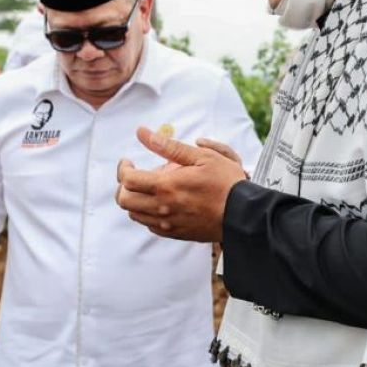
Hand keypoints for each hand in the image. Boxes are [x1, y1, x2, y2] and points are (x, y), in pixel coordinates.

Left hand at [115, 128, 246, 242]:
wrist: (243, 214)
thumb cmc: (226, 182)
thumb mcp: (201, 156)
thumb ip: (168, 145)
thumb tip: (142, 133)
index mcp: (166, 186)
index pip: (127, 180)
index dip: (123, 168)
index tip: (129, 161)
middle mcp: (162, 208)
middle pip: (124, 200)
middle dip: (124, 185)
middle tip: (135, 175)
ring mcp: (168, 223)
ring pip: (135, 214)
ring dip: (135, 199)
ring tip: (150, 187)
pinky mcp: (175, 233)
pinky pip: (150, 225)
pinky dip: (148, 213)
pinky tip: (162, 202)